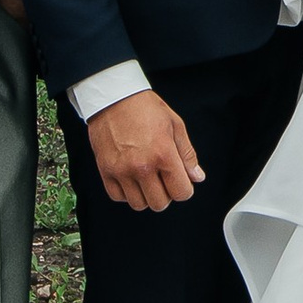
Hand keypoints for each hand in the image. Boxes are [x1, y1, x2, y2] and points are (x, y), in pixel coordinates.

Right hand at [90, 86, 206, 211]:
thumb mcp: (175, 125)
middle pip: (160, 204)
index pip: (181, 193)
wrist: (113, 97)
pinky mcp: (105, 171)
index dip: (184, 189)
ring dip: (146, 195)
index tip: (180, 180)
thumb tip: (197, 177)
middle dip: (166, 194)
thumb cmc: (145, 107)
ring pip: (139, 204)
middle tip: (163, 179)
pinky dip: (126, 193)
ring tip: (146, 178)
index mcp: (163, 154)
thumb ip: (187, 154)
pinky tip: (131, 178)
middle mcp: (142, 166)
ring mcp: (121, 170)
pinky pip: (117, 197)